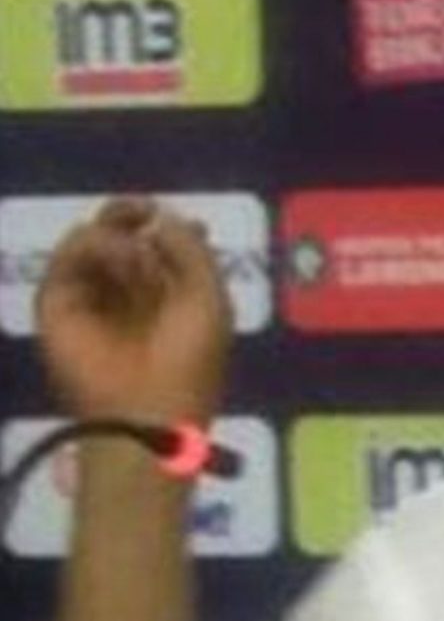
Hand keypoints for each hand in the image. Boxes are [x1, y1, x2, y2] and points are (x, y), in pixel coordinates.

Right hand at [35, 197, 233, 422]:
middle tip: (141, 211)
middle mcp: (128, 292)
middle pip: (121, 234)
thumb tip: (161, 215)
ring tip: (139, 264)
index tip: (174, 217)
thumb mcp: (209, 298)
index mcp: (170, 294)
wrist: (144, 408)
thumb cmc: (188, 359)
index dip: (165, 223)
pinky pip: (67, 256)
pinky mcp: (56, 302)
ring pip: (92, 239)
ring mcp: (90, 296)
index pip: (160, 245)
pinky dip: (94, 248)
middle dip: (131, 215)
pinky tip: (119, 263)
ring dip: (119, 239)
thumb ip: (191, 249)